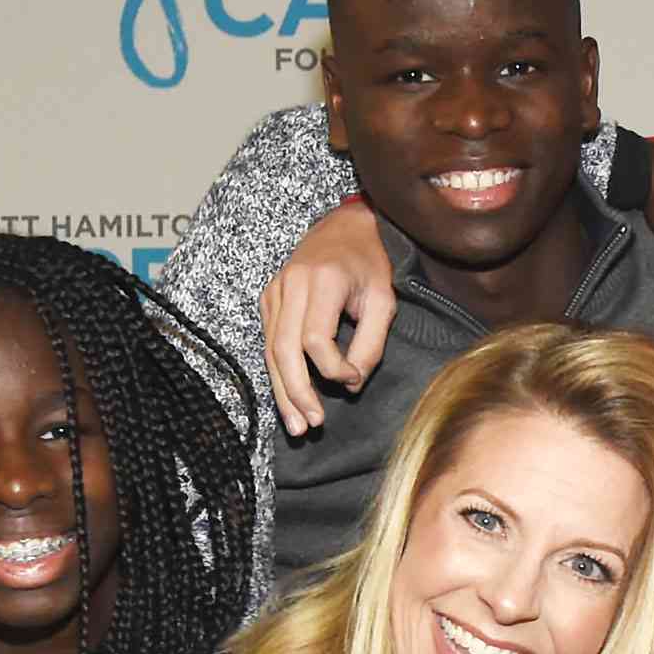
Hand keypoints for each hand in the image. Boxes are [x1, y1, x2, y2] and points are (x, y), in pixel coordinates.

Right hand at [258, 201, 395, 434]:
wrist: (347, 227)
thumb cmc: (370, 264)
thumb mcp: (384, 301)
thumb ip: (371, 345)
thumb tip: (351, 383)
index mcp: (322, 280)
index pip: (314, 338)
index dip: (333, 368)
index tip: (355, 378)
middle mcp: (291, 283)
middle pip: (283, 348)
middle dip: (297, 391)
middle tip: (312, 424)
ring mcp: (275, 291)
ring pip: (270, 350)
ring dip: (282, 391)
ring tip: (296, 425)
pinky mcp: (269, 299)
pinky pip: (268, 343)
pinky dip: (278, 374)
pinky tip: (289, 400)